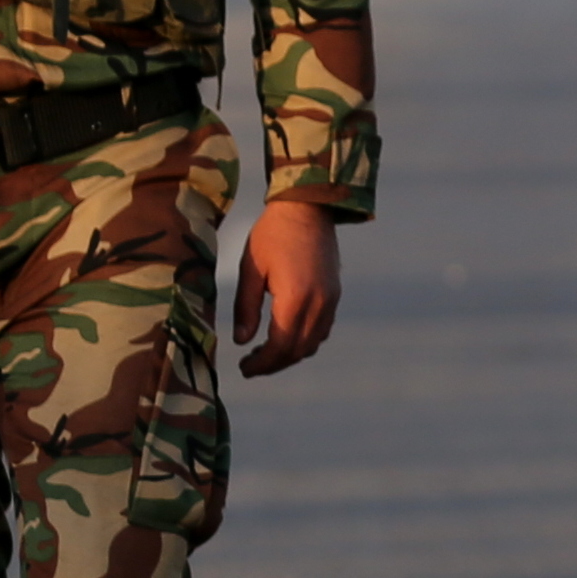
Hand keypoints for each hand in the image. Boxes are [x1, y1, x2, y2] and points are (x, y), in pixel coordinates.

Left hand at [235, 200, 344, 376]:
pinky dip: (304, 340)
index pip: (281, 345)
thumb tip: (242, 341)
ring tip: (265, 354)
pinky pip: (322, 329)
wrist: (308, 207)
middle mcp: (319, 303)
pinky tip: (286, 335)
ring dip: (290, 354)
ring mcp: (331, 299)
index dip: (262, 363)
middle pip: (298, 350)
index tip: (243, 369)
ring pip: (313, 343)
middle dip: (274, 364)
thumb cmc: (272, 234)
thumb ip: (246, 307)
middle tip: (250, 366)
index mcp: (295, 297)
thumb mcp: (250, 268)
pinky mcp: (335, 294)